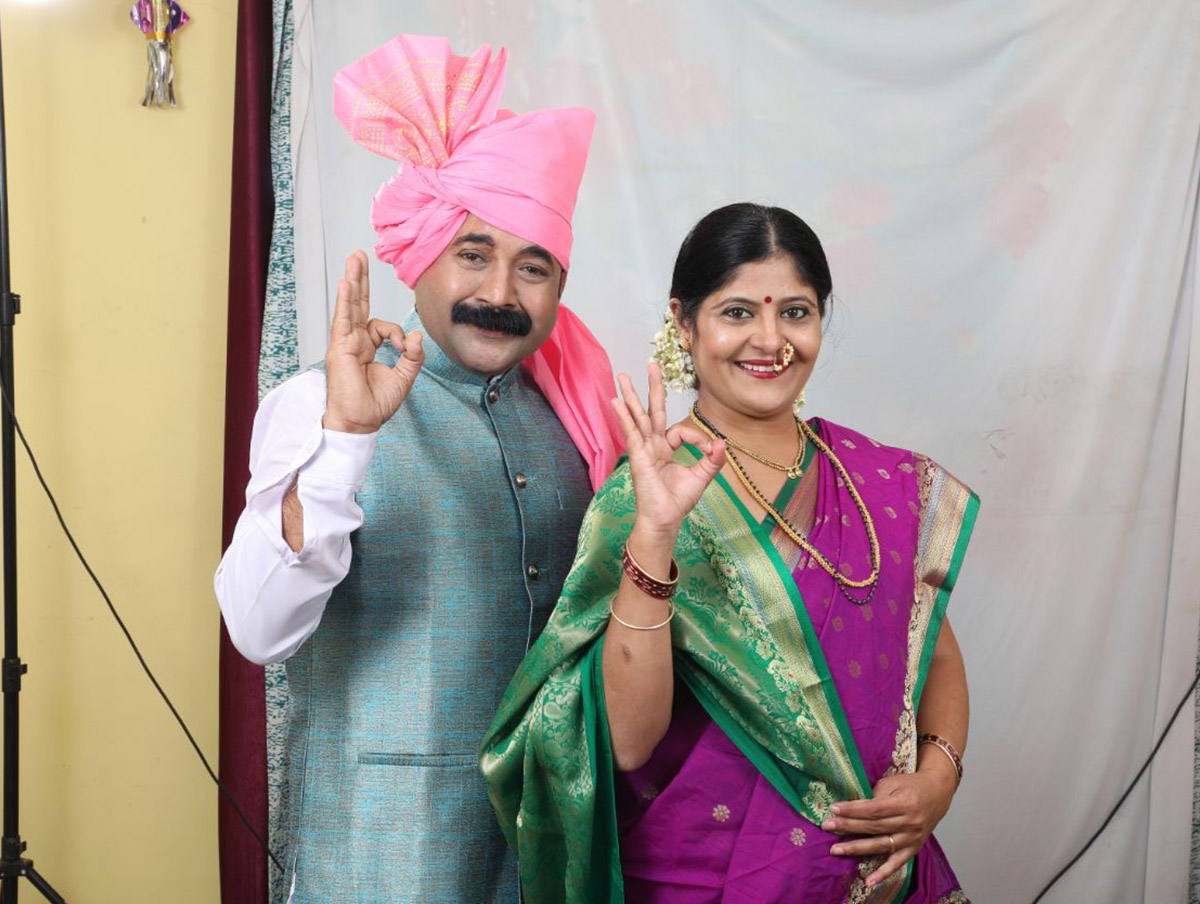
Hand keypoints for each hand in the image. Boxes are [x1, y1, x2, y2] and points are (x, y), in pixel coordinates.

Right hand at [323, 251, 424, 433]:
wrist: (360, 422)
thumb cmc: (375, 405)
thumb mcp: (404, 377)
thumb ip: (413, 356)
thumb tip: (417, 335)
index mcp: (368, 348)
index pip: (383, 326)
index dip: (398, 333)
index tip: (405, 348)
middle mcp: (354, 341)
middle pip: (358, 304)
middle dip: (361, 280)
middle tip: (360, 256)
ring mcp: (345, 342)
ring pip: (350, 306)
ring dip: (353, 281)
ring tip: (354, 258)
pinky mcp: (339, 347)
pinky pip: (343, 318)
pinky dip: (344, 300)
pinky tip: (346, 282)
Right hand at [610, 364, 725, 537]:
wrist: (665, 520)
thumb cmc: (678, 501)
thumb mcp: (701, 476)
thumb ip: (712, 459)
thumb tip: (723, 442)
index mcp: (665, 449)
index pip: (680, 430)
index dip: (698, 437)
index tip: (711, 450)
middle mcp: (652, 445)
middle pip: (652, 410)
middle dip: (652, 388)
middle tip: (652, 364)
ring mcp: (643, 450)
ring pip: (638, 417)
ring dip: (631, 396)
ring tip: (623, 376)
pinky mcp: (638, 457)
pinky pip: (631, 433)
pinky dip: (624, 417)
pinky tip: (616, 401)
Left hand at [823, 767, 956, 887]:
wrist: (937, 793)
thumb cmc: (910, 785)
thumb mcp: (893, 783)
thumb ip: (875, 796)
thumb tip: (852, 809)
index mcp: (904, 803)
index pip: (873, 809)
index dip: (852, 810)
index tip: (834, 809)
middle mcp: (910, 823)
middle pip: (874, 827)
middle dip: (848, 827)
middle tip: (827, 825)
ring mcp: (912, 838)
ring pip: (881, 845)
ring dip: (857, 848)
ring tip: (836, 849)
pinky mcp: (914, 849)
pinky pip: (897, 864)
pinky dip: (883, 874)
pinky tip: (868, 881)